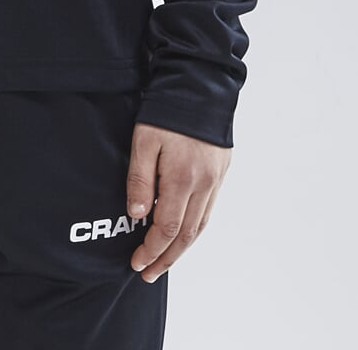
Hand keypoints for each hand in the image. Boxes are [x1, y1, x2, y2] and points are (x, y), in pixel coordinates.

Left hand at [125, 123, 230, 282]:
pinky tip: (184, 234)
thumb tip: (136, 215)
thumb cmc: (166, 110)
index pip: (167, 227)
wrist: (200, 85)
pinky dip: (195, 229)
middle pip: (186, 234)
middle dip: (167, 258)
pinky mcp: (221, 172)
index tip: (137, 262)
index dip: (152, 249)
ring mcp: (215, 179)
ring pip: (200, 225)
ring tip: (165, 261)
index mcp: (183, 177)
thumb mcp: (144, 140)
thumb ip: (140, 179)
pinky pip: (209, 210)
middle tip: (149, 273)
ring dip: (182, 248)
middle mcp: (204, 184)